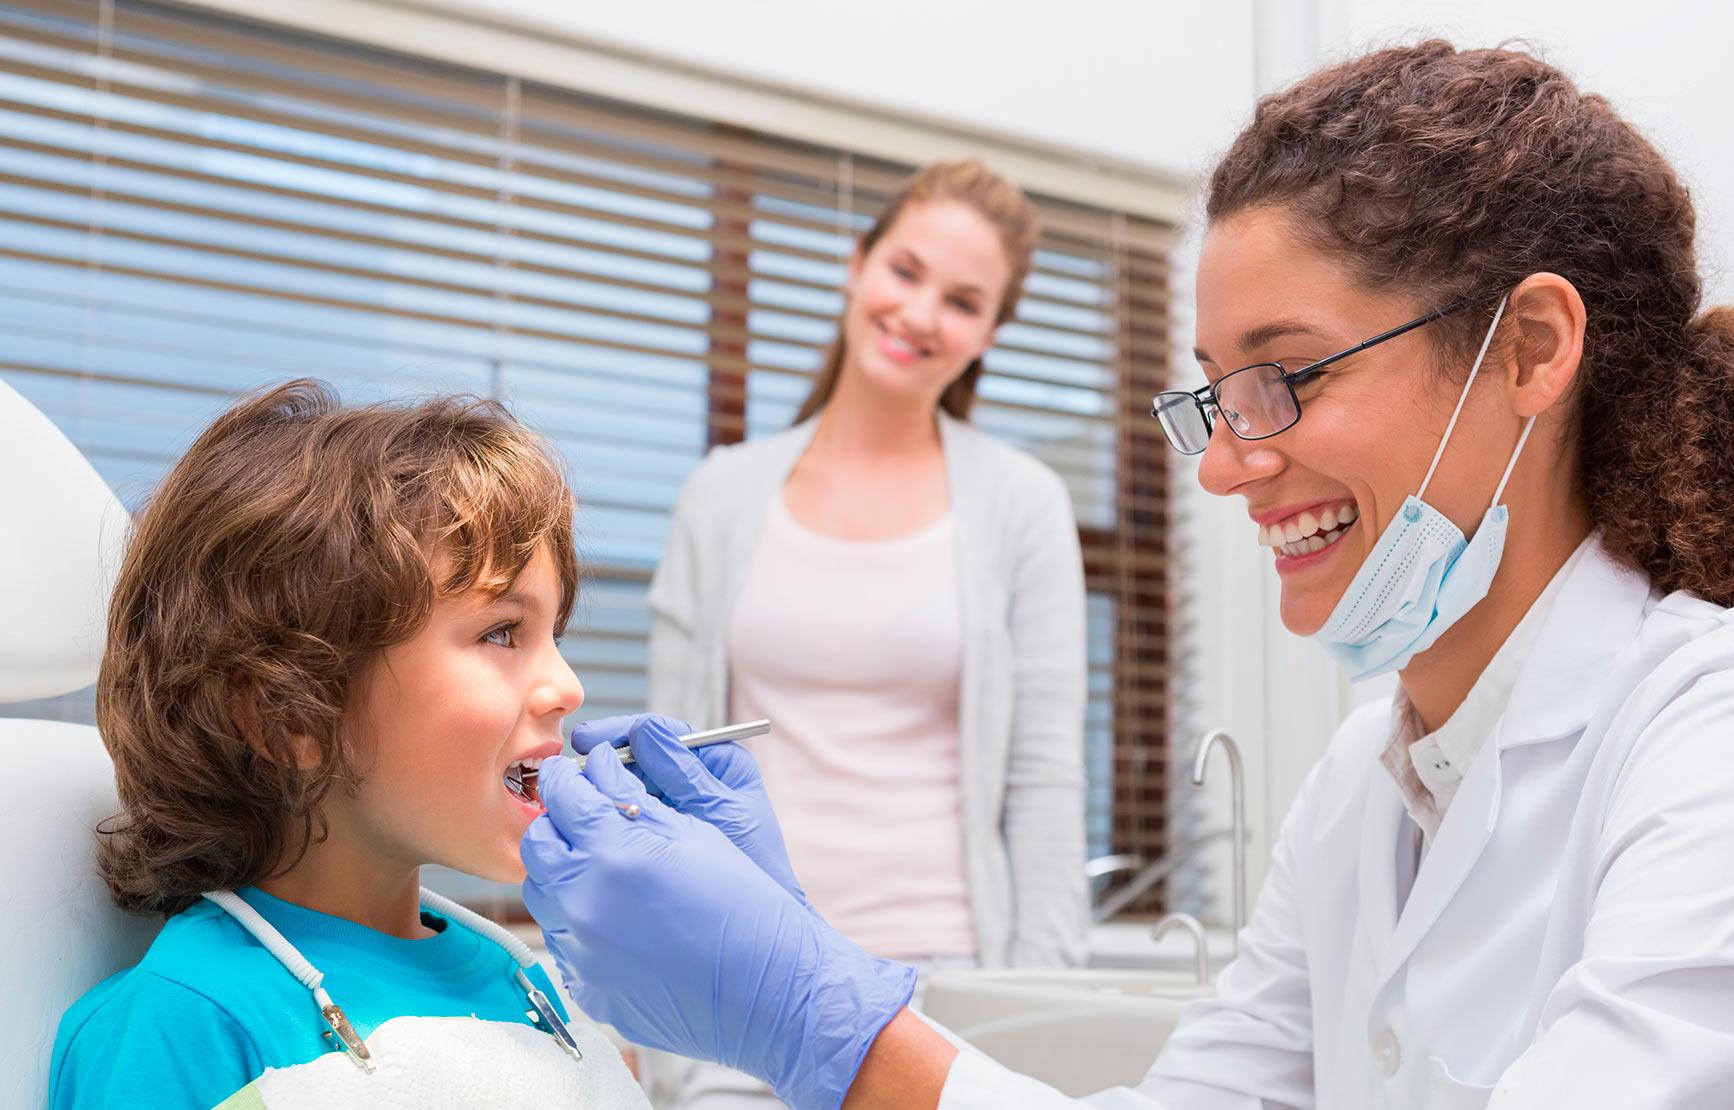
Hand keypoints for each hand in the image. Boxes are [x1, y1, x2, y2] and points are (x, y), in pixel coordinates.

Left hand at [521, 746, 915, 1109]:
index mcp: (615, 854)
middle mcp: (585, 903)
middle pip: (537, 845)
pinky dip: (579, 921)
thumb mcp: (693, 833)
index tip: (572, 774)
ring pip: (542, 895)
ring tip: (603, 872)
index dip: (566, 778)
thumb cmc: (743, 905)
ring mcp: (581, 952)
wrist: (767, 992)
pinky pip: (563, 942)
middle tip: (583, 818)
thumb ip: (633, 799)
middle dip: (557, 823)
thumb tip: (598, 769)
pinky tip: (620, 919)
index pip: (563, 797)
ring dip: (563, 873)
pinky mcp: (586, 988)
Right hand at [572, 713, 805, 901]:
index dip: (621, 734)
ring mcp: (678, 806)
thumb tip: (644, 730)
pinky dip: (610, 818)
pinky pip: (631, 817)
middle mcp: (697, 778)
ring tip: (570, 798)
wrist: (760, 925)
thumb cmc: (756, 862)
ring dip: (602, 791)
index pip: (661, 733)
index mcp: (718, 761)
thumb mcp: (719, 810)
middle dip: (603, 762)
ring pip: (631, 787)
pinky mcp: (664, 834)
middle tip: (569, 771)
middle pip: (640, 757)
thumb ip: (684, 772)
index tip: (588, 743)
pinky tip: (587, 825)